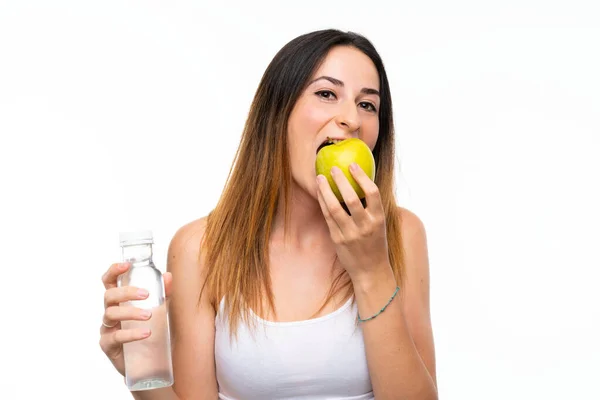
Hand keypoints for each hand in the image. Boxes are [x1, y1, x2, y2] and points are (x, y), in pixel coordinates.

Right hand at [98, 262, 172, 375]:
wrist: (147, 364)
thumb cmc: (149, 331)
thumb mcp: (159, 311)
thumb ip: (163, 295)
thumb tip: (168, 276)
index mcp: (119, 301)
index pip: (109, 282)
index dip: (113, 271)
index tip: (126, 265)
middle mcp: (110, 312)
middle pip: (109, 296)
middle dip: (127, 292)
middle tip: (147, 295)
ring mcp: (107, 329)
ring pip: (111, 314)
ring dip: (131, 312)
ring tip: (149, 315)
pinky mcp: (108, 345)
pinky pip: (116, 337)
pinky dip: (131, 334)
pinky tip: (146, 333)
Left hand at [316, 163, 390, 281]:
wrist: (370, 271)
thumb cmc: (375, 243)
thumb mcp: (379, 224)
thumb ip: (371, 206)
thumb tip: (360, 181)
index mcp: (378, 219)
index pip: (372, 193)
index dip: (362, 177)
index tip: (352, 165)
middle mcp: (365, 226)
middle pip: (352, 198)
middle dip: (341, 181)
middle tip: (334, 168)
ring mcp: (350, 234)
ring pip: (334, 208)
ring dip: (326, 191)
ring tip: (321, 177)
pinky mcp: (337, 239)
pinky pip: (327, 217)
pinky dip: (323, 203)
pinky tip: (320, 193)